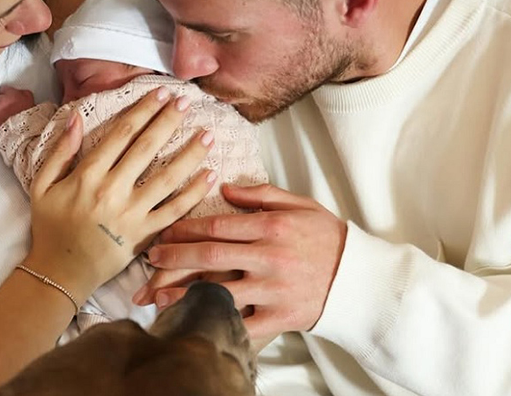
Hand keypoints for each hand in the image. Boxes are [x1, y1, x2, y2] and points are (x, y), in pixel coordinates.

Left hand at [0, 86, 35, 127]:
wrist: (26, 129)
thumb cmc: (30, 116)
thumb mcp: (30, 100)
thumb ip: (23, 94)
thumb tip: (21, 94)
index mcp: (12, 93)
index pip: (3, 90)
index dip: (5, 95)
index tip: (7, 99)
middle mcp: (1, 99)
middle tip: (4, 108)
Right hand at [23, 88, 215, 301]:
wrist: (61, 272)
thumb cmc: (50, 227)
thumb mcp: (41, 185)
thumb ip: (60, 151)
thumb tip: (76, 118)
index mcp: (87, 175)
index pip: (121, 134)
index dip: (143, 110)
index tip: (161, 93)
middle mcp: (112, 191)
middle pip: (147, 147)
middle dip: (169, 121)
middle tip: (188, 102)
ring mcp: (131, 214)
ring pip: (167, 177)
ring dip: (190, 154)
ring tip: (208, 135)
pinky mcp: (145, 235)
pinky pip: (174, 211)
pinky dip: (194, 193)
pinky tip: (209, 175)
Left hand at [134, 183, 346, 339]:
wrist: (360, 280)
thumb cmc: (327, 239)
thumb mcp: (299, 204)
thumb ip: (260, 194)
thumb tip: (223, 187)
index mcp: (272, 226)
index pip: (217, 225)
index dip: (185, 229)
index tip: (164, 232)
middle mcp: (269, 257)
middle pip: (211, 255)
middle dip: (174, 257)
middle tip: (150, 259)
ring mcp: (273, 289)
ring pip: (220, 289)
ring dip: (184, 293)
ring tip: (156, 295)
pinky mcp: (279, 316)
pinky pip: (242, 322)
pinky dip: (216, 322)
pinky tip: (193, 322)